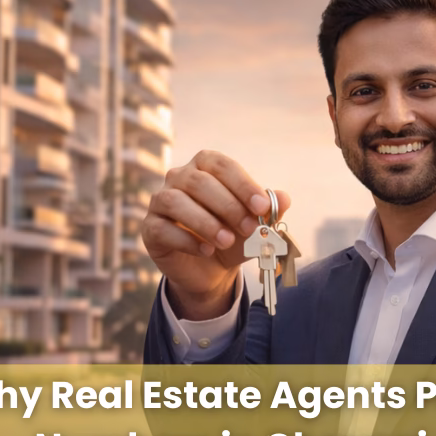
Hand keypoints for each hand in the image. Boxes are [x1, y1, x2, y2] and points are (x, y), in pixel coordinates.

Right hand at [143, 150, 290, 319]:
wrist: (211, 270)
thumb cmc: (233, 236)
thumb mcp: (255, 226)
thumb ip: (269, 211)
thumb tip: (284, 198)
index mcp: (204, 167)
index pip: (220, 165)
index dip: (242, 184)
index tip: (262, 207)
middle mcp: (178, 178)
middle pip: (198, 181)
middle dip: (228, 205)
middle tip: (249, 228)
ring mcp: (160, 202)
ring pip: (175, 201)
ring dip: (205, 222)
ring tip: (227, 241)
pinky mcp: (150, 229)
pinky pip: (162, 228)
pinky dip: (187, 240)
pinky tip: (207, 251)